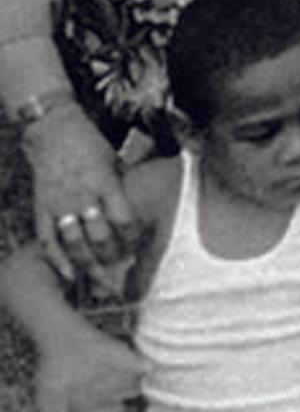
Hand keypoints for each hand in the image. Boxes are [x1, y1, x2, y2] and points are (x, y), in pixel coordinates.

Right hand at [26, 102, 138, 294]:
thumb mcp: (114, 160)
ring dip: (89, 264)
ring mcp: (60, 203)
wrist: (54, 131)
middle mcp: (83, 195)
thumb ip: (123, 185)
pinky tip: (69, 276)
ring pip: (75, 243)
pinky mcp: (41, 208)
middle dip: (113, 257)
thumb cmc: (91, 144)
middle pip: (100, 236)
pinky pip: (48, 240)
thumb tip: (147, 201)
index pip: (124, 219)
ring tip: (100, 280)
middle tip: (122, 273)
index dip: (132, 238)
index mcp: (106, 182)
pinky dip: (57, 260)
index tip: (138, 249)